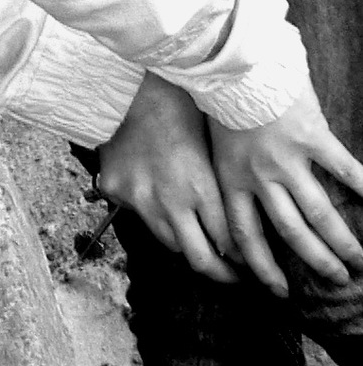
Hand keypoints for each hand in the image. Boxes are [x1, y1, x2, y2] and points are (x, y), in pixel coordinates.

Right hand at [94, 74, 235, 282]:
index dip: (241, 258)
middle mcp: (171, 202)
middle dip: (220, 274)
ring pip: (169, 243)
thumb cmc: (180, 107)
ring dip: (187, 244)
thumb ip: (221, 186)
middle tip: (232, 278)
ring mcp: (140, 199)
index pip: (228, 242)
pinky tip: (161, 203)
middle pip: (199, 259)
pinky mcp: (116, 192)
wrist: (129, 87)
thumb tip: (238, 217)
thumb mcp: (212, 146)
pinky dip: (153, 215)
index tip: (248, 262)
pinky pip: (139, 216)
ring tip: (200, 244)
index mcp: (201, 187)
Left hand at [209, 85, 362, 293]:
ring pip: (318, 212)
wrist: (234, 64)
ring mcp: (288, 159)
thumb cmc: (223, 104)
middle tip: (336, 279)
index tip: (278, 291)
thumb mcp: (217, 149)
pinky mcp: (312, 137)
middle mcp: (260, 177)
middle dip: (315, 261)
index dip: (261, 267)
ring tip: (358, 259)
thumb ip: (233, 180)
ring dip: (340, 241)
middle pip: (290, 233)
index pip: (245, 237)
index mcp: (232, 181)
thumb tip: (242, 214)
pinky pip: (344, 169)